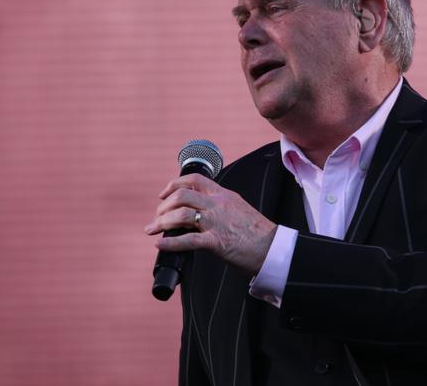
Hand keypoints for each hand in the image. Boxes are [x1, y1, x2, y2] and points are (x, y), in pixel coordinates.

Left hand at [144, 173, 276, 275]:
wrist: (273, 248)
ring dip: (162, 222)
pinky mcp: (217, 242)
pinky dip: (170, 242)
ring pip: (181, 214)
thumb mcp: (238, 207)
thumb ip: (221, 204)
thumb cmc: (257, 232)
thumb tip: (202, 209)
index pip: (195, 179)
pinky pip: (188, 240)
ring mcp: (216, 222)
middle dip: (164, 206)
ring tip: (153, 229)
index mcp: (223, 195)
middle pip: (182, 195)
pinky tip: (160, 244)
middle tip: (157, 217)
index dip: (174, 184)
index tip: (164, 195)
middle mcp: (218, 204)